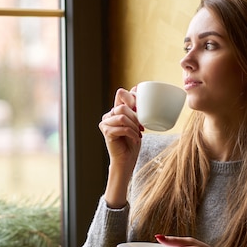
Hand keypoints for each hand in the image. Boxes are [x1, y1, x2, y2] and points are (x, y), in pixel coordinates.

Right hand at [99, 87, 144, 207]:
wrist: (127, 159)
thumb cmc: (132, 141)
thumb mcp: (137, 121)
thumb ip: (135, 107)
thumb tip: (137, 87)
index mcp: (115, 110)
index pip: (121, 94)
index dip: (131, 98)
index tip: (139, 110)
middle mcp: (108, 115)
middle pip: (123, 107)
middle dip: (135, 118)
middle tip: (141, 128)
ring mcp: (105, 123)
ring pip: (123, 117)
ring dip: (134, 127)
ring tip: (138, 134)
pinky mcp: (107, 132)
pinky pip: (123, 128)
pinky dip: (132, 134)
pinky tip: (135, 139)